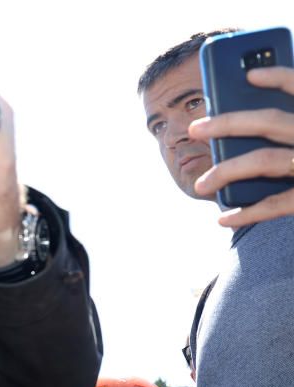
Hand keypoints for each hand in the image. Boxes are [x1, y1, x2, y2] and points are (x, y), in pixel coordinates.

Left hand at [190, 66, 293, 226]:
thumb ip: (286, 127)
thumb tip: (250, 112)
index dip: (280, 77)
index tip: (250, 75)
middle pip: (270, 122)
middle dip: (228, 123)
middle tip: (195, 128)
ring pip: (264, 160)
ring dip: (225, 171)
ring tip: (201, 184)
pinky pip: (275, 204)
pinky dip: (246, 212)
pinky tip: (223, 218)